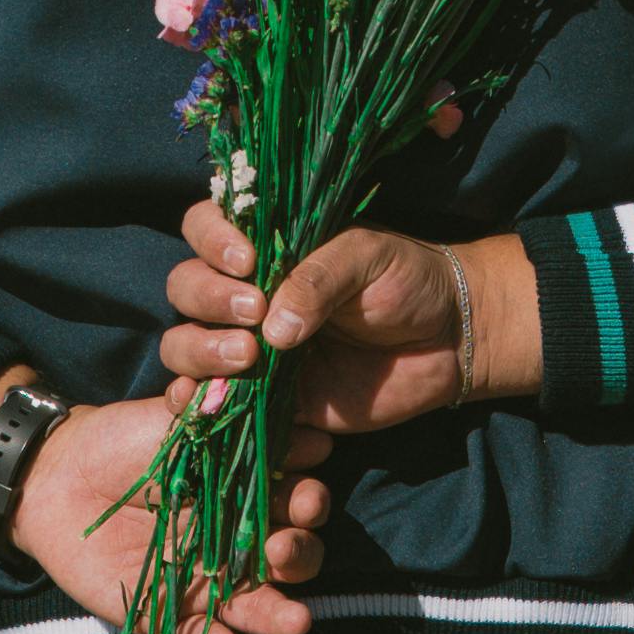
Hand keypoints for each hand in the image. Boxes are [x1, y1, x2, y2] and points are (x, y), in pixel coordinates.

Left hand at [6, 396, 331, 633]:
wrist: (57, 478)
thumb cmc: (120, 439)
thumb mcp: (167, 418)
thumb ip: (208, 411)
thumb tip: (256, 390)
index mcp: (245, 490)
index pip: (293, 500)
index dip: (306, 500)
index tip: (304, 495)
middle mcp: (237, 539)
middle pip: (287, 555)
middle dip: (298, 554)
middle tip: (285, 549)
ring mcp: (208, 582)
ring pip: (256, 605)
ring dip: (280, 616)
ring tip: (297, 622)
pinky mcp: (173, 617)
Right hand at [162, 205, 541, 434]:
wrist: (448, 340)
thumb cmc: (406, 280)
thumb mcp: (367, 259)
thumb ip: (318, 281)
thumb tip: (272, 330)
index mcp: (265, 245)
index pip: (205, 227)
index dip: (211, 240)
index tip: (248, 261)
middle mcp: (246, 292)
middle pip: (185, 288)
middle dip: (208, 300)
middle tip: (256, 314)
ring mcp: (251, 345)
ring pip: (185, 346)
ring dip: (200, 352)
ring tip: (248, 358)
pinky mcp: (267, 396)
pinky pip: (217, 404)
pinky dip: (208, 406)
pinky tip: (223, 405)